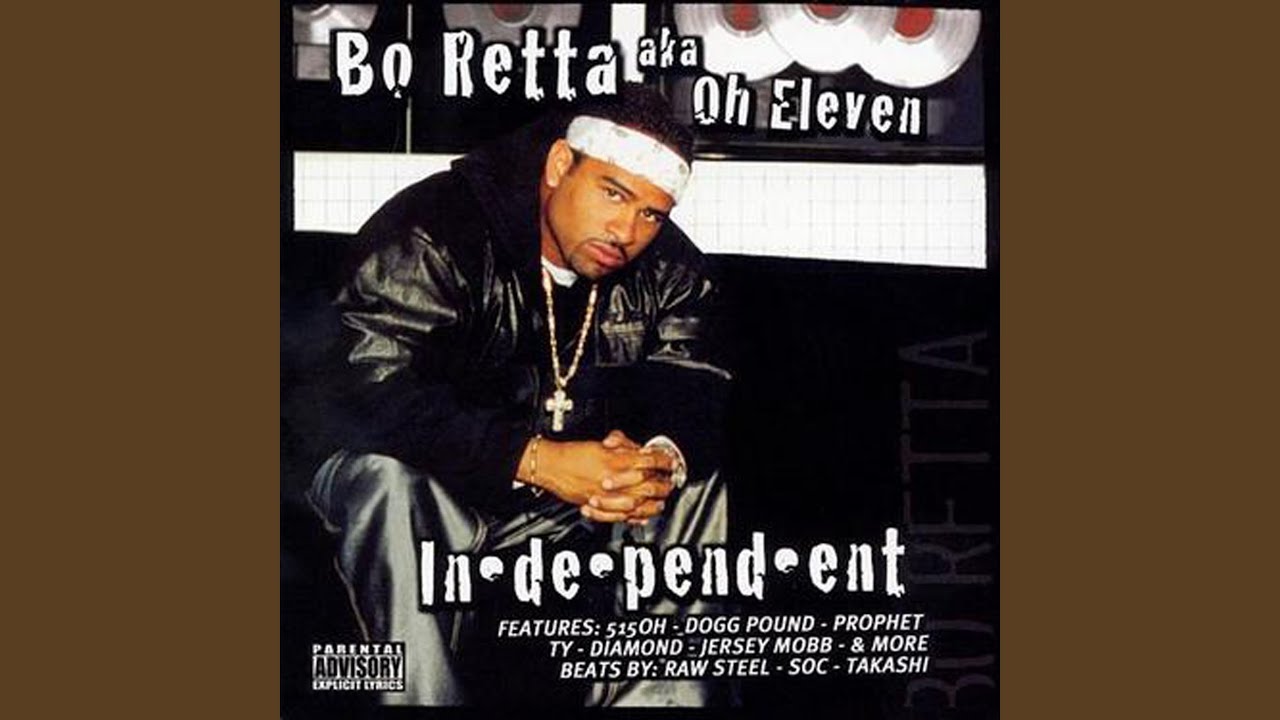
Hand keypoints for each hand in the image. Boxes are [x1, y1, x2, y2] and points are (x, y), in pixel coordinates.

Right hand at [519, 431, 674, 523]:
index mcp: (615, 460)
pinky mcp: (598, 507)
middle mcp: (613, 479)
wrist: (551, 466)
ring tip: (660, 503)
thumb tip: (639, 450)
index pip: (649, 461)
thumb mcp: (602, 444)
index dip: (663, 461)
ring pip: (638, 504)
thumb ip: (623, 446)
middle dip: (663, 485)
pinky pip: (620, 516)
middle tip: (670, 483)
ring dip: (652, 504)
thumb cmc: (572, 454)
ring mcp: (607, 496)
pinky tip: (641, 516)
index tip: (669, 462)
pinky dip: (634, 517)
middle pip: (648, 485)